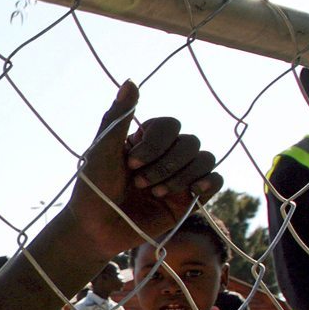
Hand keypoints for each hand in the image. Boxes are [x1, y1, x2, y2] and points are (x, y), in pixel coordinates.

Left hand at [69, 82, 221, 257]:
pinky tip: (192, 191)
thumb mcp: (102, 151)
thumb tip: (130, 79)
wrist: (95, 229)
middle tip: (139, 182)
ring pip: (205, 159)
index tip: (130, 163)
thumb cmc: (93, 189)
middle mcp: (165, 156)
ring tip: (154, 193)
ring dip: (181, 175)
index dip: (156, 143)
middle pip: (189, 142)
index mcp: (146, 141)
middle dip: (166, 163)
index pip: (170, 125)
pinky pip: (215, 181)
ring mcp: (179, 177)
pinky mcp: (188, 200)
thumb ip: (118, 117)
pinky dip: (208, 182)